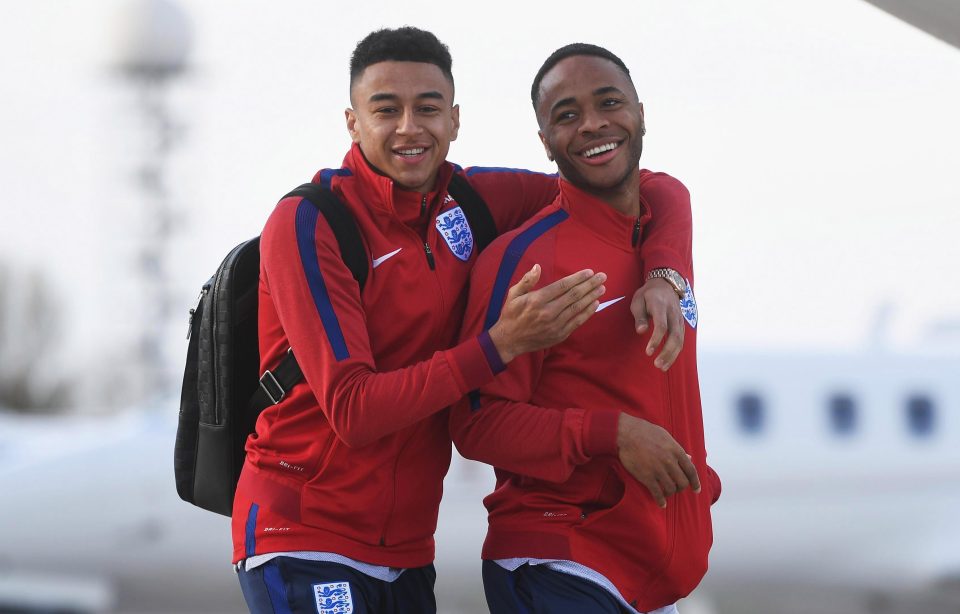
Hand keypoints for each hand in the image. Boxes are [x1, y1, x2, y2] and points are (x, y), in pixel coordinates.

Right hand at [488, 265, 605, 362]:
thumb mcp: (513, 294)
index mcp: (537, 300)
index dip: (577, 278)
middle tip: (602, 276)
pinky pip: (577, 322)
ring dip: (592, 297)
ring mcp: (555, 325)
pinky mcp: (559, 334)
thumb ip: (527, 280)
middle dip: (590, 285)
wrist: (509, 341)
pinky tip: (595, 304)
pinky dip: (588, 312)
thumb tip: (537, 267)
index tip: (589, 272)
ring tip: (602, 288)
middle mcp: (548, 312)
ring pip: (578, 308)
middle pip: (574, 295)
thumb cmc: (511, 315)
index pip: (562, 286)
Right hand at [616, 413, 699, 507]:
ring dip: (670, 493)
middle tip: (676, 488)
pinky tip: (661, 504)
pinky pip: (657, 493)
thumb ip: (678, 449)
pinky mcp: (646, 476)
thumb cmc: (645, 432)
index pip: (691, 471)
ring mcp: (658, 470)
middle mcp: (670, 462)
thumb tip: (689, 458)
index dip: (695, 482)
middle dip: (681, 488)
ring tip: (666, 493)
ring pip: (671, 489)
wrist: (626, 433)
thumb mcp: (665, 436)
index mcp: (676, 451)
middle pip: (683, 482)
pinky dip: (661, 501)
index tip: (696, 489)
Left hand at [630, 278, 683, 370]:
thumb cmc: (648, 295)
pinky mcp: (681, 324)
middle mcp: (673, 313)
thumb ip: (639, 316)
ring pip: (680, 340)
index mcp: (661, 306)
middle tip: (657, 364)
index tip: (648, 352)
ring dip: (672, 355)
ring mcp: (679, 319)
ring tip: (662, 367)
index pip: (662, 326)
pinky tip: (668, 361)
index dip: (656, 340)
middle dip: (667, 352)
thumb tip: (641, 331)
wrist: (665, 284)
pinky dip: (675, 352)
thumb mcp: (638, 300)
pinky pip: (681, 340)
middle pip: (674, 336)